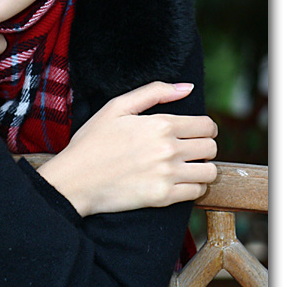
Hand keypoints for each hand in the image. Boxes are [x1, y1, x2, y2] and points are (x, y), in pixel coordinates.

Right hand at [37, 81, 217, 215]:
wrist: (74, 181)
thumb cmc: (92, 142)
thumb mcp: (116, 107)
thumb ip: (154, 92)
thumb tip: (188, 88)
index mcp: (160, 124)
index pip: (207, 125)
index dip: (205, 128)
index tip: (194, 133)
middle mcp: (168, 149)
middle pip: (211, 148)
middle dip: (203, 147)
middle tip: (188, 151)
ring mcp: (167, 175)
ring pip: (210, 172)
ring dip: (202, 169)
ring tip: (186, 168)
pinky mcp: (163, 198)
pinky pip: (197, 192)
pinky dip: (193, 187)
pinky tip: (178, 183)